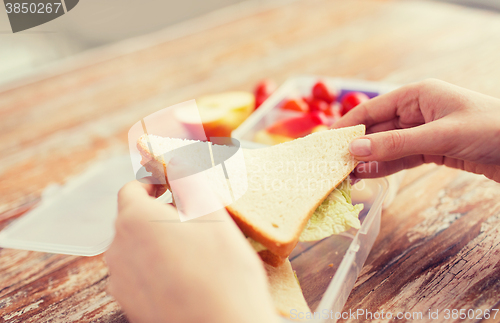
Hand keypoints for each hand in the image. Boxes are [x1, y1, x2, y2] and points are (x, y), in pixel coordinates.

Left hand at [105, 161, 278, 322]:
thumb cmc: (221, 269)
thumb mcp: (210, 211)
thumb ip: (188, 177)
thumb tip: (177, 155)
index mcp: (133, 219)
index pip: (132, 188)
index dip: (154, 182)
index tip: (173, 184)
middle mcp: (118, 250)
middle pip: (135, 218)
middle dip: (161, 212)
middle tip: (196, 218)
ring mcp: (122, 281)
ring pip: (138, 247)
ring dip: (160, 240)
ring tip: (195, 250)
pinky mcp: (130, 304)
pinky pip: (140, 274)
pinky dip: (158, 267)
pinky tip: (187, 275)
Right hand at [333, 79, 499, 181]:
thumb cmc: (491, 130)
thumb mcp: (439, 136)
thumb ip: (396, 144)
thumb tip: (355, 150)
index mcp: (418, 95)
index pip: (373, 109)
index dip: (348, 125)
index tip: (326, 141)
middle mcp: (417, 111)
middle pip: (377, 129)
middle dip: (356, 146)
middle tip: (333, 164)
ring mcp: (424, 131)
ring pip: (387, 146)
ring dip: (368, 159)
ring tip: (346, 174)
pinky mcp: (432, 150)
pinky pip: (402, 158)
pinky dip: (386, 167)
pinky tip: (369, 175)